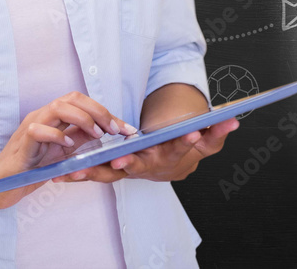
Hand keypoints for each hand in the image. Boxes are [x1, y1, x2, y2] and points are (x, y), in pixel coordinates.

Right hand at [0, 91, 135, 210]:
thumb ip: (79, 139)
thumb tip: (104, 131)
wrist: (0, 184)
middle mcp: (42, 115)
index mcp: (53, 116)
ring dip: (82, 119)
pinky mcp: (22, 143)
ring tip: (96, 135)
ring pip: (57, 107)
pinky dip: (56, 135)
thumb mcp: (62, 152)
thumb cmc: (30, 167)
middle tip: (115, 130)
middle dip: (99, 111)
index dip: (105, 111)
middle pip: (72, 98)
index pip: (81, 102)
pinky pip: (39, 130)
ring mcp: (31, 126)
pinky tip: (67, 146)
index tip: (126, 128)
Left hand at [51, 117, 238, 184]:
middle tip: (122, 159)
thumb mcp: (204, 138)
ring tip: (80, 169)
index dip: (192, 141)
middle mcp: (155, 167)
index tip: (192, 133)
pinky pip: (98, 173)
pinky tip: (62, 175)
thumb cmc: (184, 146)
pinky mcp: (117, 170)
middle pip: (145, 165)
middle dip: (134, 162)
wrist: (169, 163)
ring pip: (115, 174)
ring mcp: (135, 171)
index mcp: (177, 156)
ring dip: (97, 172)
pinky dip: (81, 175)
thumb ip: (216, 131)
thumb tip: (234, 120)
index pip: (185, 148)